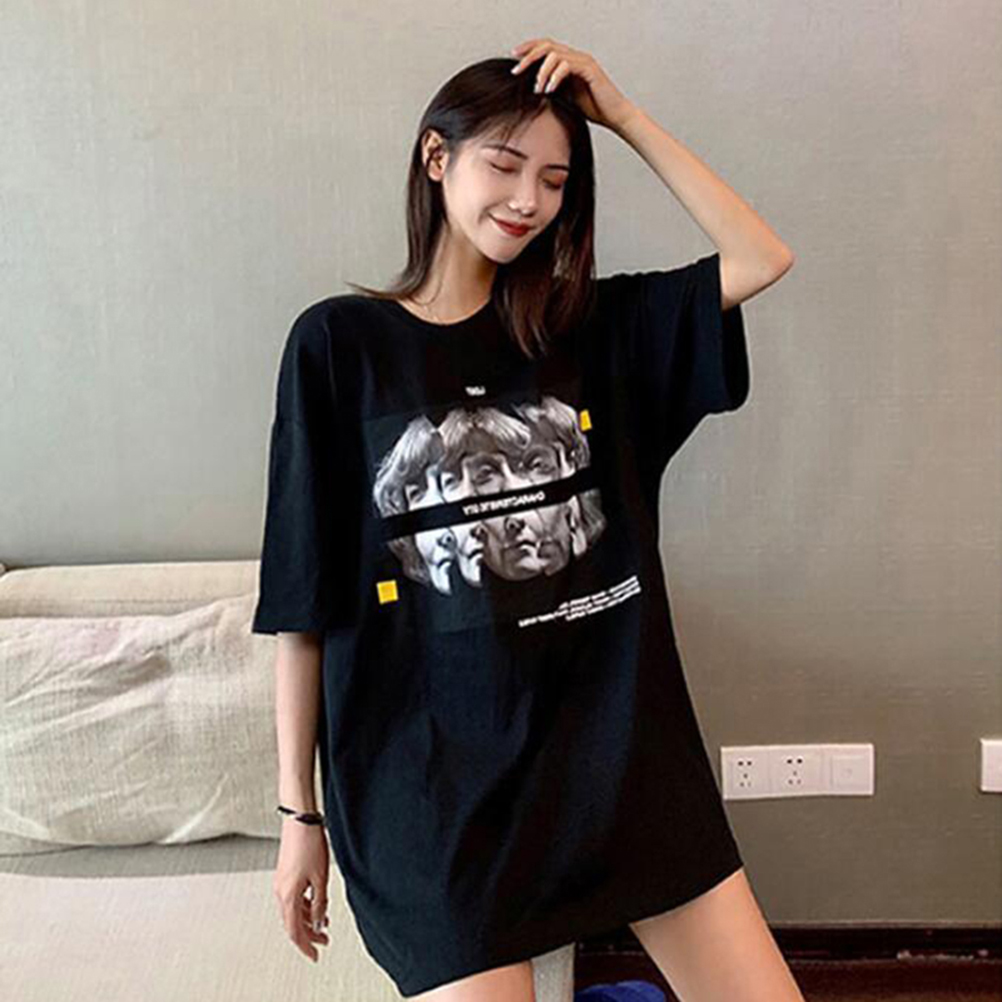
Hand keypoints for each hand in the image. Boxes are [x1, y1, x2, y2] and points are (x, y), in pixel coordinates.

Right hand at [273, 819, 330, 962]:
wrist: (300, 819)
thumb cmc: (309, 844)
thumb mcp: (320, 878)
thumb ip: (320, 903)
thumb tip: (319, 922)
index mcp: (287, 896)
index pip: (295, 931)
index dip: (306, 946)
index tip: (316, 955)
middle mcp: (280, 891)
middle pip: (292, 923)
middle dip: (308, 935)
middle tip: (323, 942)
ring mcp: (281, 882)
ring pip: (292, 910)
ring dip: (307, 919)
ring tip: (324, 923)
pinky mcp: (285, 873)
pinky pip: (293, 898)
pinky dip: (304, 906)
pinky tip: (316, 904)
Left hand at [509, 38, 637, 131]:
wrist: (614, 116)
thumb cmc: (592, 109)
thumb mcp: (564, 98)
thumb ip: (551, 88)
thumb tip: (531, 88)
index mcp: (569, 61)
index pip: (545, 47)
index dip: (528, 49)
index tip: (513, 60)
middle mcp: (576, 57)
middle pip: (547, 46)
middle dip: (528, 56)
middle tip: (516, 70)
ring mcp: (583, 62)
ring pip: (555, 55)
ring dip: (541, 72)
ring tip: (537, 89)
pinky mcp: (590, 70)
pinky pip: (567, 66)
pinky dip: (555, 77)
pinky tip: (549, 90)